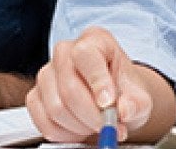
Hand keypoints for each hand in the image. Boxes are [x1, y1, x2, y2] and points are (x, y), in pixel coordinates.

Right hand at [26, 27, 155, 142]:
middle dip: (91, 115)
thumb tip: (125, 110)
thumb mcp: (140, 97)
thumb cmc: (123, 93)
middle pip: (69, 87)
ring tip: (95, 126)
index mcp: (94, 40)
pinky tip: (79, 130)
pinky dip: (64, 134)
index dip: (96, 81)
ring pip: (56, 108)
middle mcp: (65, 52)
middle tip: (108, 127)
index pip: (85, 54)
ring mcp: (46, 74)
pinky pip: (44, 121)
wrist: (112, 102)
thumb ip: (136, 103)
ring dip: (79, 127)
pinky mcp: (35, 96)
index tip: (108, 104)